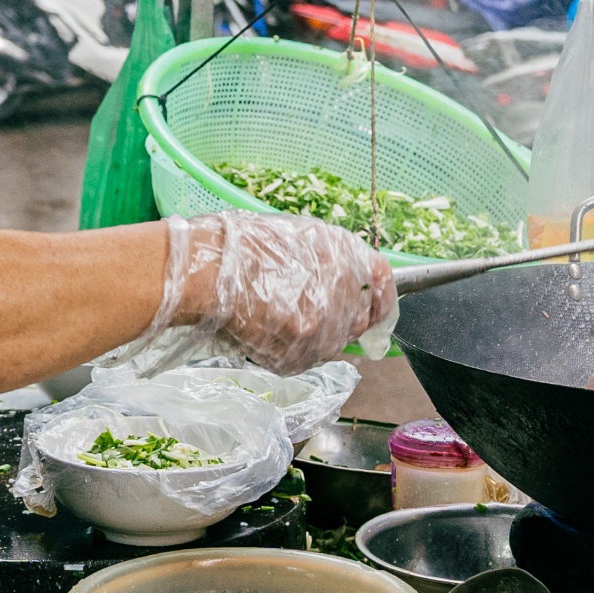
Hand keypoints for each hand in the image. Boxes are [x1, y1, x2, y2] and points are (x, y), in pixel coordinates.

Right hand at [167, 212, 395, 374]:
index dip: (382, 292)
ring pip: (332, 342)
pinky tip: (269, 327)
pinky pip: (305, 357)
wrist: (209, 273)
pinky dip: (293, 347)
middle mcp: (343, 301)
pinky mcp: (297, 359)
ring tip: (282, 314)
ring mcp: (321, 335)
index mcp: (348, 261)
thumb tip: (359, 278)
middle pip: (360, 319)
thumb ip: (339, 255)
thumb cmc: (249, 244)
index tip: (379, 300)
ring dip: (318, 332)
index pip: (384, 282)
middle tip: (313, 304)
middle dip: (345, 314)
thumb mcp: (304, 233)